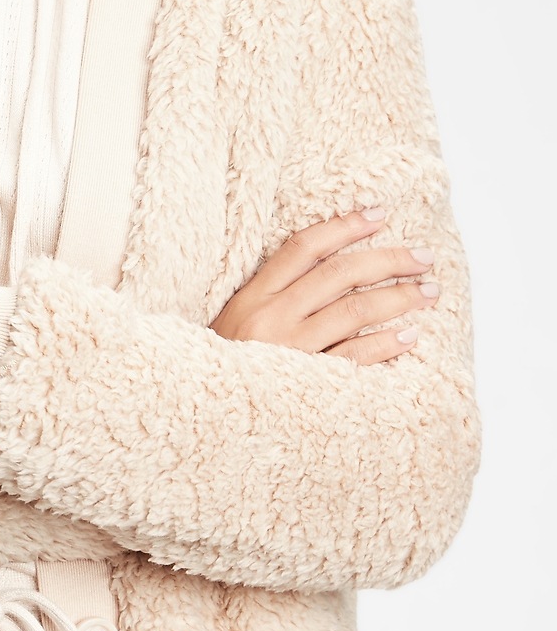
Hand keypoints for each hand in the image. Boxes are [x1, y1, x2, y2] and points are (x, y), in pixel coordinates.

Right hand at [211, 208, 438, 364]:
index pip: (304, 248)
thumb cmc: (225, 367)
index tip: (380, 215)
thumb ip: (273, 295)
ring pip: (354, 310)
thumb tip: (331, 267)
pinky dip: (386, 344)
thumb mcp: (236, 322)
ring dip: (398, 298)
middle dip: (388, 260)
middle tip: (423, 258)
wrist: (203, 415)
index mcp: (252, 297)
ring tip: (427, 292)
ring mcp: (290, 350)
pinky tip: (409, 335)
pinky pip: (356, 356)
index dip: (344, 227)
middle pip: (339, 274)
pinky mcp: (306, 383)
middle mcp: (271, 317)